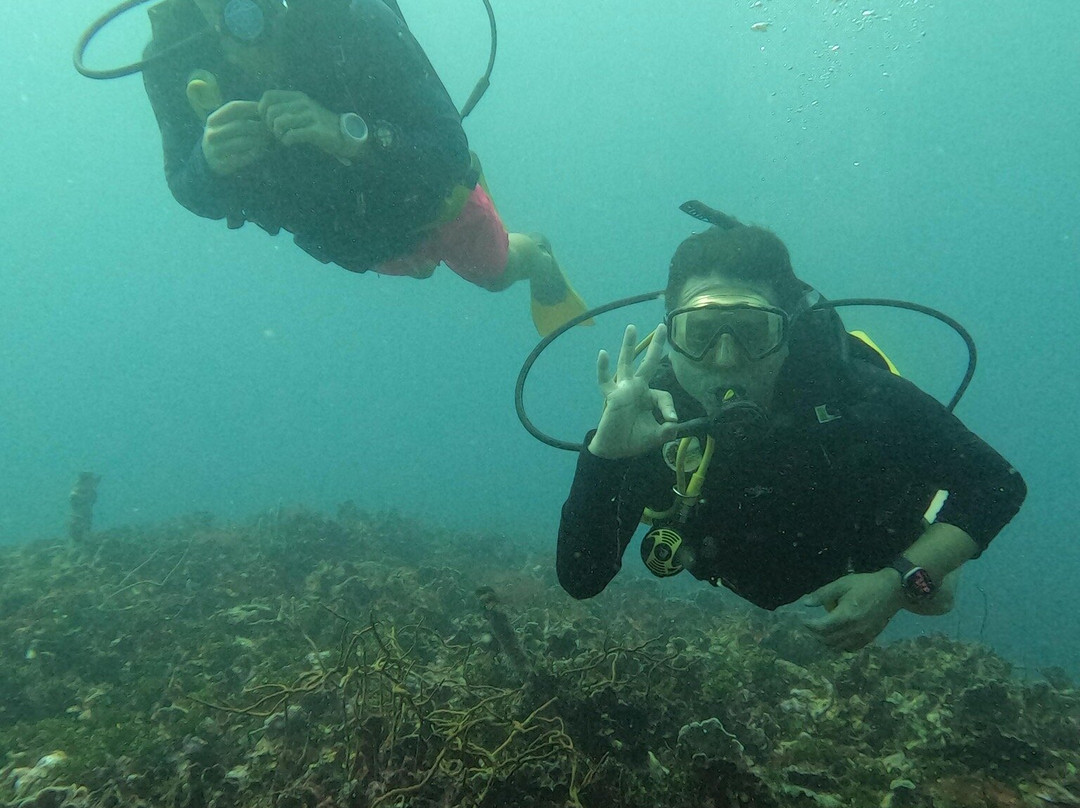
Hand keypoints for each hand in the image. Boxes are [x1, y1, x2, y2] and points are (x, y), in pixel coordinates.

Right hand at [201, 100, 271, 175]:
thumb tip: (264, 107)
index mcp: (213, 120)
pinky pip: (244, 157)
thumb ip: (242, 115)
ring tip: (268, 140)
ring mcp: (215, 150)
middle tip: (271, 129)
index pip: (234, 107)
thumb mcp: (227, 124)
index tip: (265, 111)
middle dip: (259, 126)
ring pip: (244, 141)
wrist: (210, 160)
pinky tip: (261, 151)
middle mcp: (212, 134)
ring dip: (260, 140)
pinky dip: (255, 154)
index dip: (251, 107)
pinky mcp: (222, 165)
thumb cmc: (226, 137)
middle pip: (241, 125)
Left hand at [257, 90, 358, 159]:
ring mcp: (310, 116)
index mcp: (297, 96)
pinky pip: (291, 135)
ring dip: (277, 134)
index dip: (262, 110)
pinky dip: (286, 141)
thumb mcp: (301, 111)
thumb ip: (282, 108)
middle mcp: (303, 102)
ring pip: (279, 123)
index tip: (269, 121)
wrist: (344, 135)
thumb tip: (254, 110)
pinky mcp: (315, 130)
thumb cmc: (318, 125)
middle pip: (271, 112)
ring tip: (284, 138)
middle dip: (269, 126)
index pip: (268, 96)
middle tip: (278, 133)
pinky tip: (290, 143)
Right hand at [588, 324, 679, 458]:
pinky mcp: (612, 396)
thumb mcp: (656, 436)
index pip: (663, 395)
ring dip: (628, 346)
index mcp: (648, 397)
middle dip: (656, 346)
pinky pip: (605, 381)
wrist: (615, 451)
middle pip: (648, 363)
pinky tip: (603, 354)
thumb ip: (668, 430)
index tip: (671, 420)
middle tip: (662, 326)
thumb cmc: (634, 441)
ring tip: (631, 327)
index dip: (669, 407)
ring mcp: (623, 390)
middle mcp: (636, 389)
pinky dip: (603, 368)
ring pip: (627, 364)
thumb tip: (675, 423)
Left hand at [798, 570, 902, 650]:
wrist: (892, 591)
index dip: (810, 626)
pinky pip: (850, 648)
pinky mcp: (869, 638)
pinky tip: (836, 637)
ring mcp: (862, 636)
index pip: (821, 627)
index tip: (803, 621)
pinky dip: (840, 645)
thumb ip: (823, 594)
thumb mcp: (842, 584)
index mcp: (845, 615)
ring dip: (827, 641)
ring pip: (838, 646)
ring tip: (821, 632)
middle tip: (811, 626)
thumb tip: (806, 603)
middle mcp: (853, 630)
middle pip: (828, 639)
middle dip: (816, 634)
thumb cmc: (865, 585)